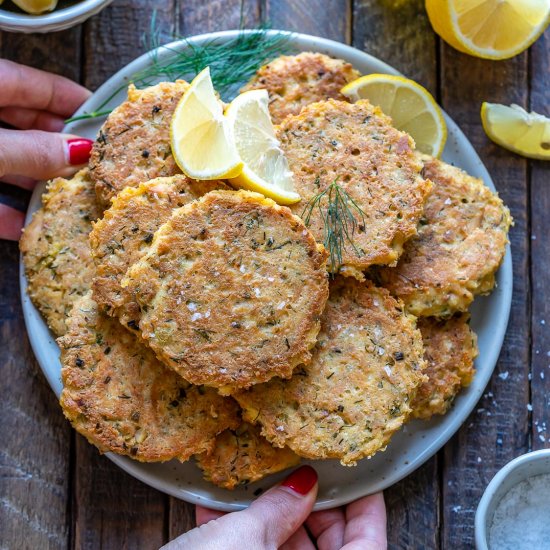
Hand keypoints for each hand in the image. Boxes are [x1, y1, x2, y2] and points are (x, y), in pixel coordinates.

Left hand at [0, 59, 91, 239]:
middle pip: (26, 124)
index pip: (33, 83)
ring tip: (71, 198)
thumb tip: (81, 152)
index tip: (105, 117)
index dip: (71, 98)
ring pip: (10, 161)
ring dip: (38, 183)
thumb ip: (31, 151)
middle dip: (60, 145)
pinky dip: (7, 211)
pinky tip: (27, 228)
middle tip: (94, 164)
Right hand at [163, 465, 386, 549]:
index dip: (366, 508)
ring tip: (253, 487)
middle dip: (311, 508)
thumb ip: (281, 508)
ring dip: (270, 520)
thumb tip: (304, 483)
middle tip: (298, 474)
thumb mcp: (243, 541)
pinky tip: (217, 512)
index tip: (359, 477)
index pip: (369, 546)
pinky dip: (243, 539)